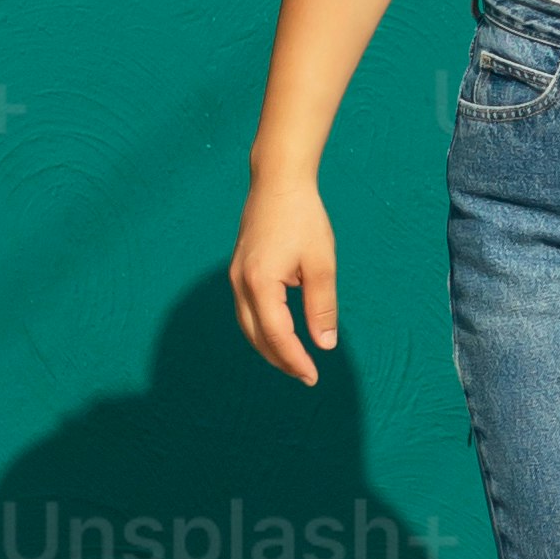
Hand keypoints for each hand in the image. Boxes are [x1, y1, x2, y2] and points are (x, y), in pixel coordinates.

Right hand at [230, 169, 338, 383]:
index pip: (277, 335)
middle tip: (305, 374)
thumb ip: (321, 306)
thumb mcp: (321, 264)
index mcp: (261, 283)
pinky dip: (261, 329)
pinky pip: (245, 311)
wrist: (277, 182)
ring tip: (294, 360)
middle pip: (256, 336)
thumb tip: (325, 344)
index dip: (295, 359)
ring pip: (247, 326)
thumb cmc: (303, 218)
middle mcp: (240, 284)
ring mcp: (234, 277)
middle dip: (280, 359)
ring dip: (269, 347)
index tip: (313, 376)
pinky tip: (280, 333)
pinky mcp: (237, 271)